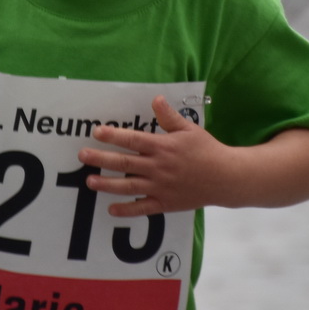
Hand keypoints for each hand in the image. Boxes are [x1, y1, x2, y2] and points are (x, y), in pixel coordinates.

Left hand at [77, 96, 231, 216]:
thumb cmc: (207, 151)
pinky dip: (126, 210)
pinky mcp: (165, 203)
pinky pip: (142, 208)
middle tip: (82, 155)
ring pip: (128, 186)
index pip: (132, 139)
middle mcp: (158, 167)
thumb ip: (169, 117)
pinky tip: (111, 210)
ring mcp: (160, 187)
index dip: (113, 135)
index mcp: (163, 147)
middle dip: (101, 159)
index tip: (96, 132)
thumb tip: (155, 99)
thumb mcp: (189, 129)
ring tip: (89, 181)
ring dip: (107, 185)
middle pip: (124, 163)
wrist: (226, 178)